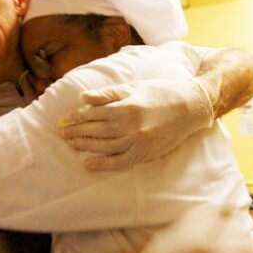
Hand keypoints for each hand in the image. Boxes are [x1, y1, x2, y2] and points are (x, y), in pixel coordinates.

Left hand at [59, 78, 213, 170]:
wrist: (191, 107)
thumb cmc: (161, 93)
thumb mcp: (134, 87)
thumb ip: (107, 94)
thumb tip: (83, 98)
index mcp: (126, 107)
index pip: (93, 113)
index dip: (76, 116)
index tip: (65, 118)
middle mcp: (130, 127)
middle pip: (95, 130)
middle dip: (76, 131)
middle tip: (62, 132)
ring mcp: (137, 143)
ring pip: (103, 146)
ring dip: (84, 145)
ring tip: (71, 143)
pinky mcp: (145, 154)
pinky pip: (119, 162)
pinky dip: (102, 164)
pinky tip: (88, 163)